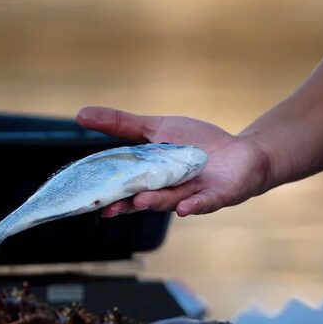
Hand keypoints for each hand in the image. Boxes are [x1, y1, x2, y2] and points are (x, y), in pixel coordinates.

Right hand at [75, 106, 273, 216]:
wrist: (242, 155)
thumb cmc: (197, 143)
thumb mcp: (157, 128)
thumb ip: (121, 125)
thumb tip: (80, 115)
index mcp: (150, 177)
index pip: (125, 185)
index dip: (108, 193)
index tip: (88, 199)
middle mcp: (168, 192)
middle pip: (144, 199)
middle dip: (127, 204)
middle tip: (108, 208)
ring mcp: (192, 195)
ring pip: (170, 201)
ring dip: (155, 201)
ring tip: (140, 201)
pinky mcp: (216, 196)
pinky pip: (204, 203)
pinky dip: (194, 205)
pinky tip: (185, 208)